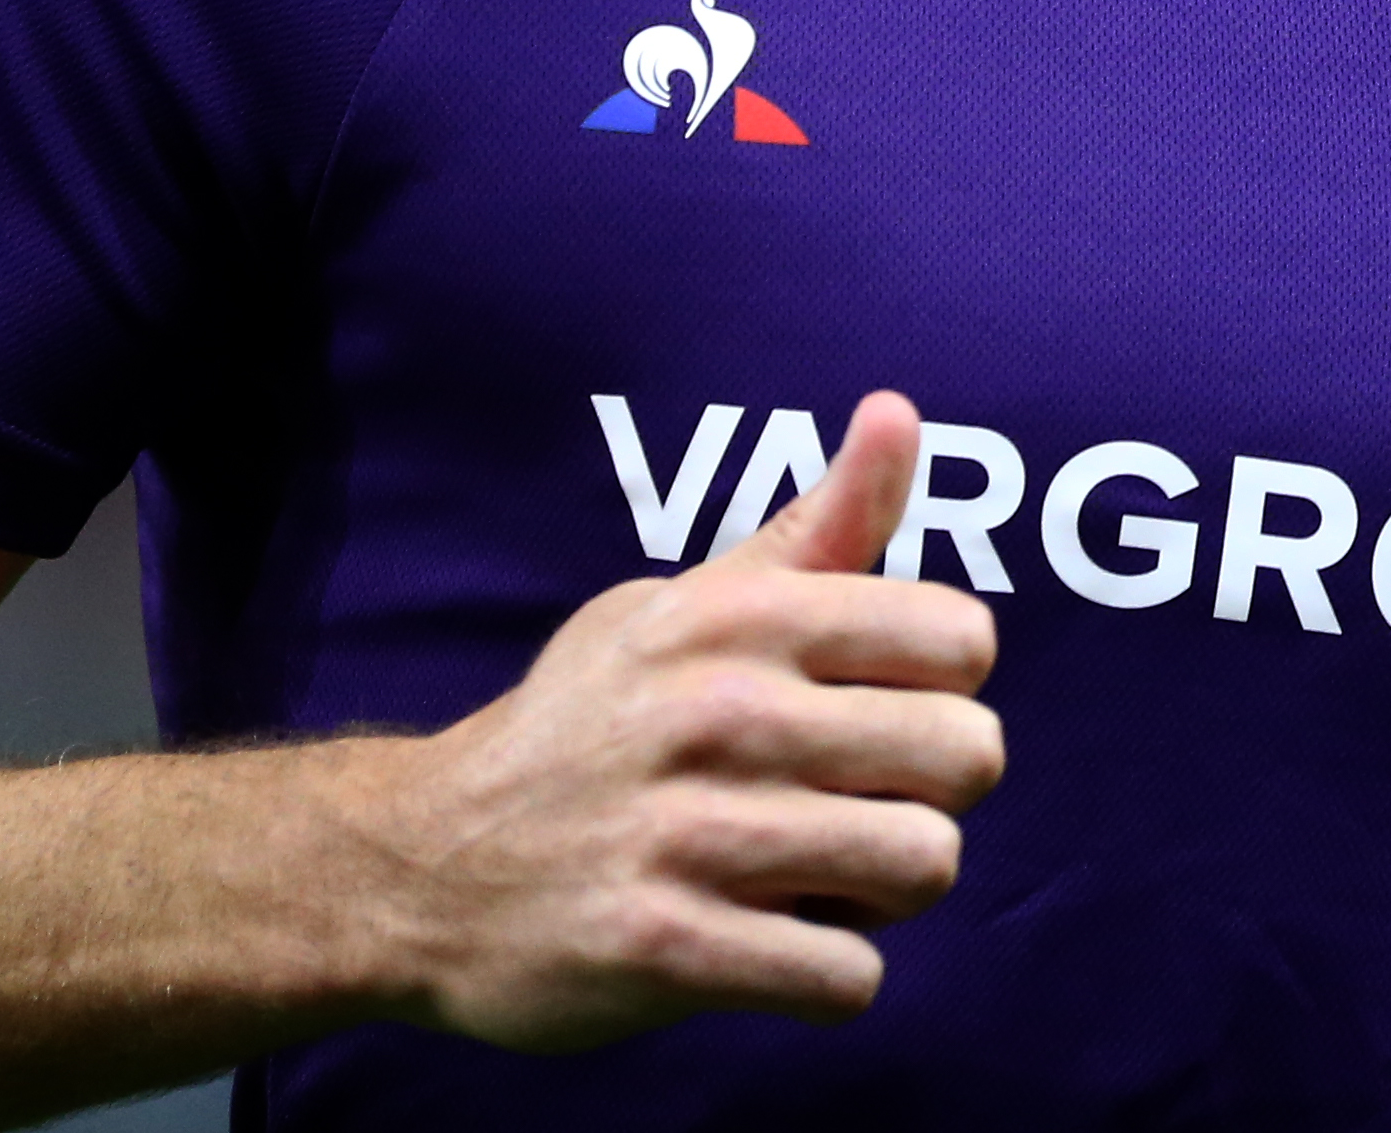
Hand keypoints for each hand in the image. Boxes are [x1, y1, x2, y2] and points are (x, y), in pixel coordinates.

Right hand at [346, 390, 1005, 1052]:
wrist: (423, 863)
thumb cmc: (586, 724)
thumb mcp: (684, 606)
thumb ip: (814, 531)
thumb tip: (899, 410)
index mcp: (736, 617)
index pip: (961, 638)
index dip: (944, 691)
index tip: (878, 715)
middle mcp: (720, 710)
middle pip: (968, 756)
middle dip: (933, 797)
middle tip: (856, 809)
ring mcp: (692, 833)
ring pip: (925, 866)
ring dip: (886, 893)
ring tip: (817, 880)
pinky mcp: (668, 948)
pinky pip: (846, 980)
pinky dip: (828, 979)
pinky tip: (769, 947)